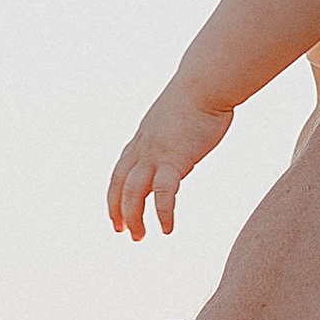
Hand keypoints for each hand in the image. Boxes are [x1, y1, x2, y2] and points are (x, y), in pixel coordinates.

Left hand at [108, 79, 234, 239]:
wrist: (205, 83)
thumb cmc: (199, 96)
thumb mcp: (177, 118)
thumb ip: (173, 135)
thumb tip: (181, 144)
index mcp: (142, 139)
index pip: (119, 172)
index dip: (114, 195)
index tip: (116, 213)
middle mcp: (142, 148)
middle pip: (119, 185)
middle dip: (118, 211)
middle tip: (123, 232)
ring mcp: (155, 154)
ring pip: (133, 193)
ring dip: (134, 217)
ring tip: (139, 236)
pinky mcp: (174, 159)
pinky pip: (163, 193)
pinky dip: (162, 213)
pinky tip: (166, 229)